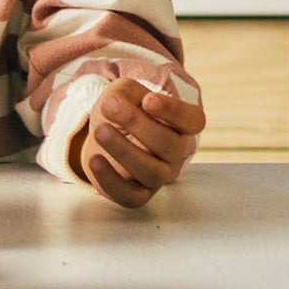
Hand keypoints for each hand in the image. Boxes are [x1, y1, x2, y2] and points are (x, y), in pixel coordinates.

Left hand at [73, 77, 205, 206]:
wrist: (103, 135)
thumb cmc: (121, 111)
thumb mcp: (124, 92)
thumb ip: (127, 92)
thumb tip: (118, 103)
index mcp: (178, 125)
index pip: (193, 121)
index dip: (174, 111)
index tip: (148, 100)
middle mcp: (175, 154)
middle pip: (169, 144)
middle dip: (137, 124)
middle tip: (109, 106)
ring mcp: (159, 176)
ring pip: (152, 172)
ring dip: (124, 151)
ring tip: (100, 131)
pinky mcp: (138, 194)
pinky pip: (130, 196)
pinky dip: (110, 179)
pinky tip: (94, 159)